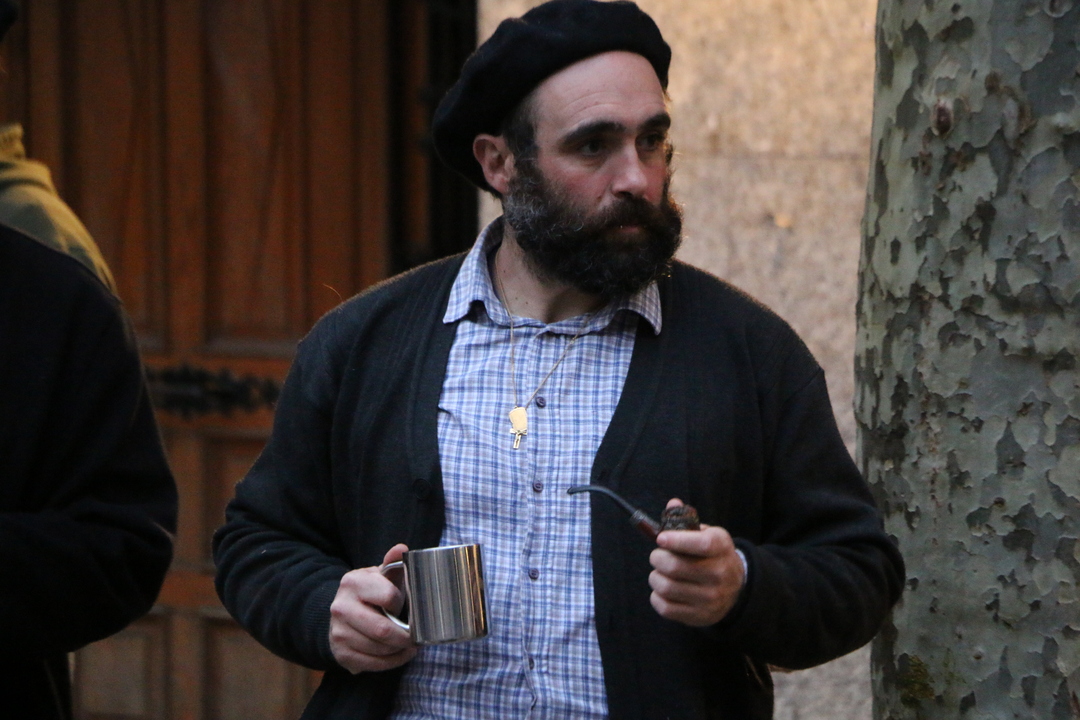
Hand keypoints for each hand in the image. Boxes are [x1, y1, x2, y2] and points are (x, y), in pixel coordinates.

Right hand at [329, 544, 417, 672]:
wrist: (342, 612)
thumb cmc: (370, 592)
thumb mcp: (380, 575)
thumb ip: (392, 562)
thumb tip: (402, 548)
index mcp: (353, 582)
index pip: (388, 597)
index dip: (401, 603)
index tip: (405, 605)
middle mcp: (341, 607)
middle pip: (382, 630)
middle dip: (406, 636)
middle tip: (417, 636)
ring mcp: (338, 632)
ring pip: (379, 650)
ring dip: (400, 651)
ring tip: (410, 645)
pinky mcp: (340, 654)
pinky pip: (372, 665)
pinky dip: (391, 662)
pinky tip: (399, 654)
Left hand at [649, 499, 744, 626]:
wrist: (737, 587)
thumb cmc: (712, 555)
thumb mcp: (707, 534)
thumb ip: (686, 520)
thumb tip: (673, 503)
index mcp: (721, 547)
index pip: (701, 544)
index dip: (677, 540)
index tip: (661, 539)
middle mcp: (719, 574)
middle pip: (675, 566)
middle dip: (657, 558)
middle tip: (657, 556)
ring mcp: (710, 598)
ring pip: (666, 587)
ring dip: (655, 578)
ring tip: (659, 573)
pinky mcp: (700, 616)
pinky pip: (666, 608)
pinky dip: (657, 597)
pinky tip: (662, 590)